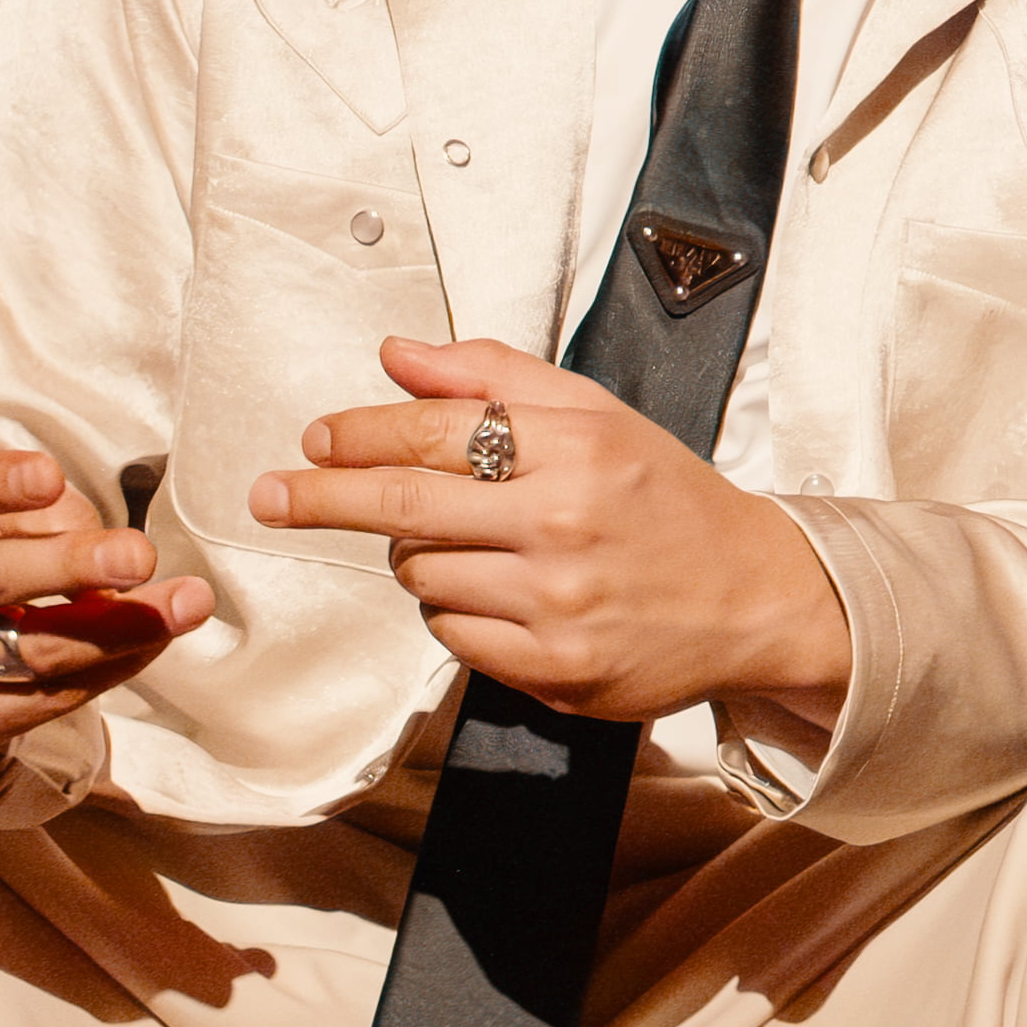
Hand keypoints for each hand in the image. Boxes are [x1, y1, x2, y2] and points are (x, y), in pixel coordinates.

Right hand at [0, 448, 211, 751]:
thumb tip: (107, 551)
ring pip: (31, 649)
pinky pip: (49, 696)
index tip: (49, 474)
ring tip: (188, 603)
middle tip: (139, 554)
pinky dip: (112, 665)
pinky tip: (156, 639)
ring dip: (120, 627)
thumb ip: (36, 515)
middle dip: (71, 564)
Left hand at [255, 337, 853, 730]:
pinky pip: (454, 635)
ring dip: (422, 556)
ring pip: (423, 575)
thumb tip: (396, 355)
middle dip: (322, 497)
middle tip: (271, 495)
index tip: (315, 438)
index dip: (359, 434)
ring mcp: (557, 604)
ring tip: (475, 545)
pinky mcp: (554, 671)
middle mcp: (564, 524)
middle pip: (404, 506)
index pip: (433, 432)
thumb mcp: (597, 415)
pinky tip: (502, 594)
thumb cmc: (668, 498)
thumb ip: (493, 377)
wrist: (755, 597)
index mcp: (576, 448)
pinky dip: (457, 611)